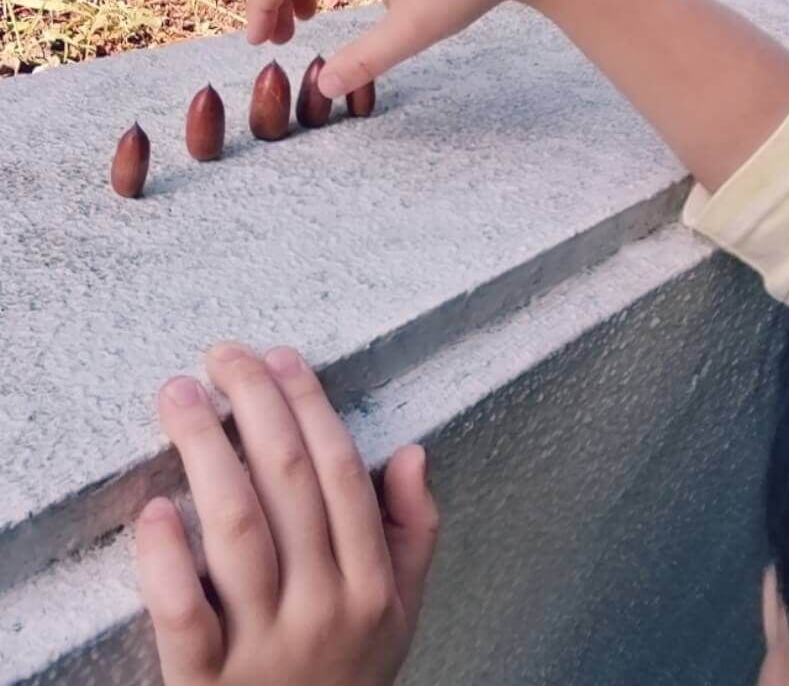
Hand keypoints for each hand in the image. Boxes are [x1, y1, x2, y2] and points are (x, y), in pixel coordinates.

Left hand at [136, 344, 437, 685]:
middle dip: (256, 405)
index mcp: (372, 583)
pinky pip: (184, 615)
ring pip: (237, 531)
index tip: (281, 358)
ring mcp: (266, 647)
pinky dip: (166, 561)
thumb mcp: (403, 609)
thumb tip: (412, 453)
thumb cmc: (351, 673)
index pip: (342, 472)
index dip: (309, 406)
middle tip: (224, 355)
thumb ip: (415, 530)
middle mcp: (324, 606)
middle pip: (289, 484)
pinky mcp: (205, 684)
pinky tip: (154, 510)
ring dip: (206, 452)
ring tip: (181, 396)